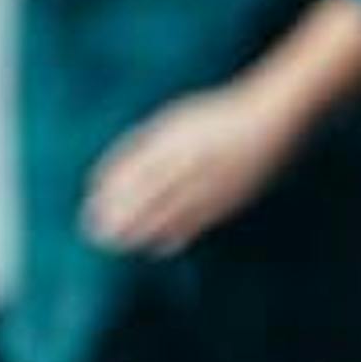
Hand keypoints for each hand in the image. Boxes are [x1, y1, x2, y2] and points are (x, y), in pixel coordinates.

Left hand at [85, 77, 300, 254]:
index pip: (132, 171)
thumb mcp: (173, 121)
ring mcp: (208, 183)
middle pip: (144, 196)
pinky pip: (194, 223)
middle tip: (96, 234)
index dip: (109, 192)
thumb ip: (140, 145)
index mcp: (172, 140)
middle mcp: (188, 162)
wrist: (269, 120)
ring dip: (139, 232)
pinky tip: (157, 245)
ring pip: (166, 215)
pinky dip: (172, 236)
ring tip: (120, 243)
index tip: (91, 204)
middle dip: (118, 217)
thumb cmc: (216, 116)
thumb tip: (106, 175)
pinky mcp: (227, 200)